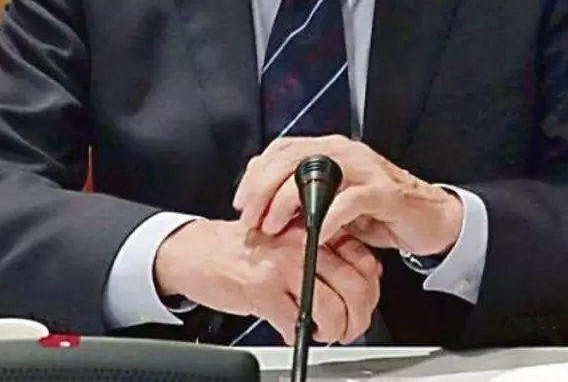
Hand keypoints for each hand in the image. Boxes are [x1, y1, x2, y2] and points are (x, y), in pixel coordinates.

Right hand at [151, 218, 380, 344]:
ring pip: (331, 309)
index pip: (365, 262)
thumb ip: (326, 254)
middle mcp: (303, 244)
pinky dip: (297, 336)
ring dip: (332, 332)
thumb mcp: (292, 243)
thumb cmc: (245, 249)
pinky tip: (291, 331)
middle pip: (355, 288)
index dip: (371, 293)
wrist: (196, 250)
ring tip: (323, 334)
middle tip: (348, 330)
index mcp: (315, 231)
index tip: (363, 306)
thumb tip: (365, 277)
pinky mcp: (262, 289)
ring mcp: (283, 266)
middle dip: (357, 319)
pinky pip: (295, 323)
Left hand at [233, 135, 464, 257]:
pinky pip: (349, 200)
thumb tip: (263, 211)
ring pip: (316, 173)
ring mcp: (365, 169)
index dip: (256, 174)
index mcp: (330, 150)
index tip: (240, 203)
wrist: (430, 218)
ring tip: (276, 228)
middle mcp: (345, 152)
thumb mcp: (333, 203)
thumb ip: (303, 199)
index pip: (282, 149)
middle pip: (292, 157)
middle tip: (252, 220)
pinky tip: (315, 235)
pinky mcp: (384, 192)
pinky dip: (328, 217)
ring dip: (289, 201)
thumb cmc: (379, 212)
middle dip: (264, 189)